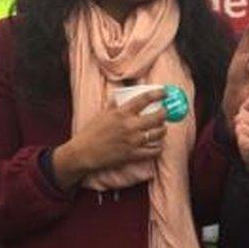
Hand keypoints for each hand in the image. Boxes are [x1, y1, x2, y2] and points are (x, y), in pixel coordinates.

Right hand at [51, 88, 166, 188]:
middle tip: (164, 112)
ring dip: (163, 130)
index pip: (145, 99)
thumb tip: (119, 97)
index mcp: (122, 113)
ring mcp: (133, 141)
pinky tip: (157, 145)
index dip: (158, 94)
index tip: (164, 92)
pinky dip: (158, 148)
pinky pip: (154, 151)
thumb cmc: (91, 132)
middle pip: (158, 116)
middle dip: (164, 113)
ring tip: (161, 128)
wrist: (84, 152)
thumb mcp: (102, 114)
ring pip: (158, 134)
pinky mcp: (133, 155)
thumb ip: (114, 105)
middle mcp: (130, 125)